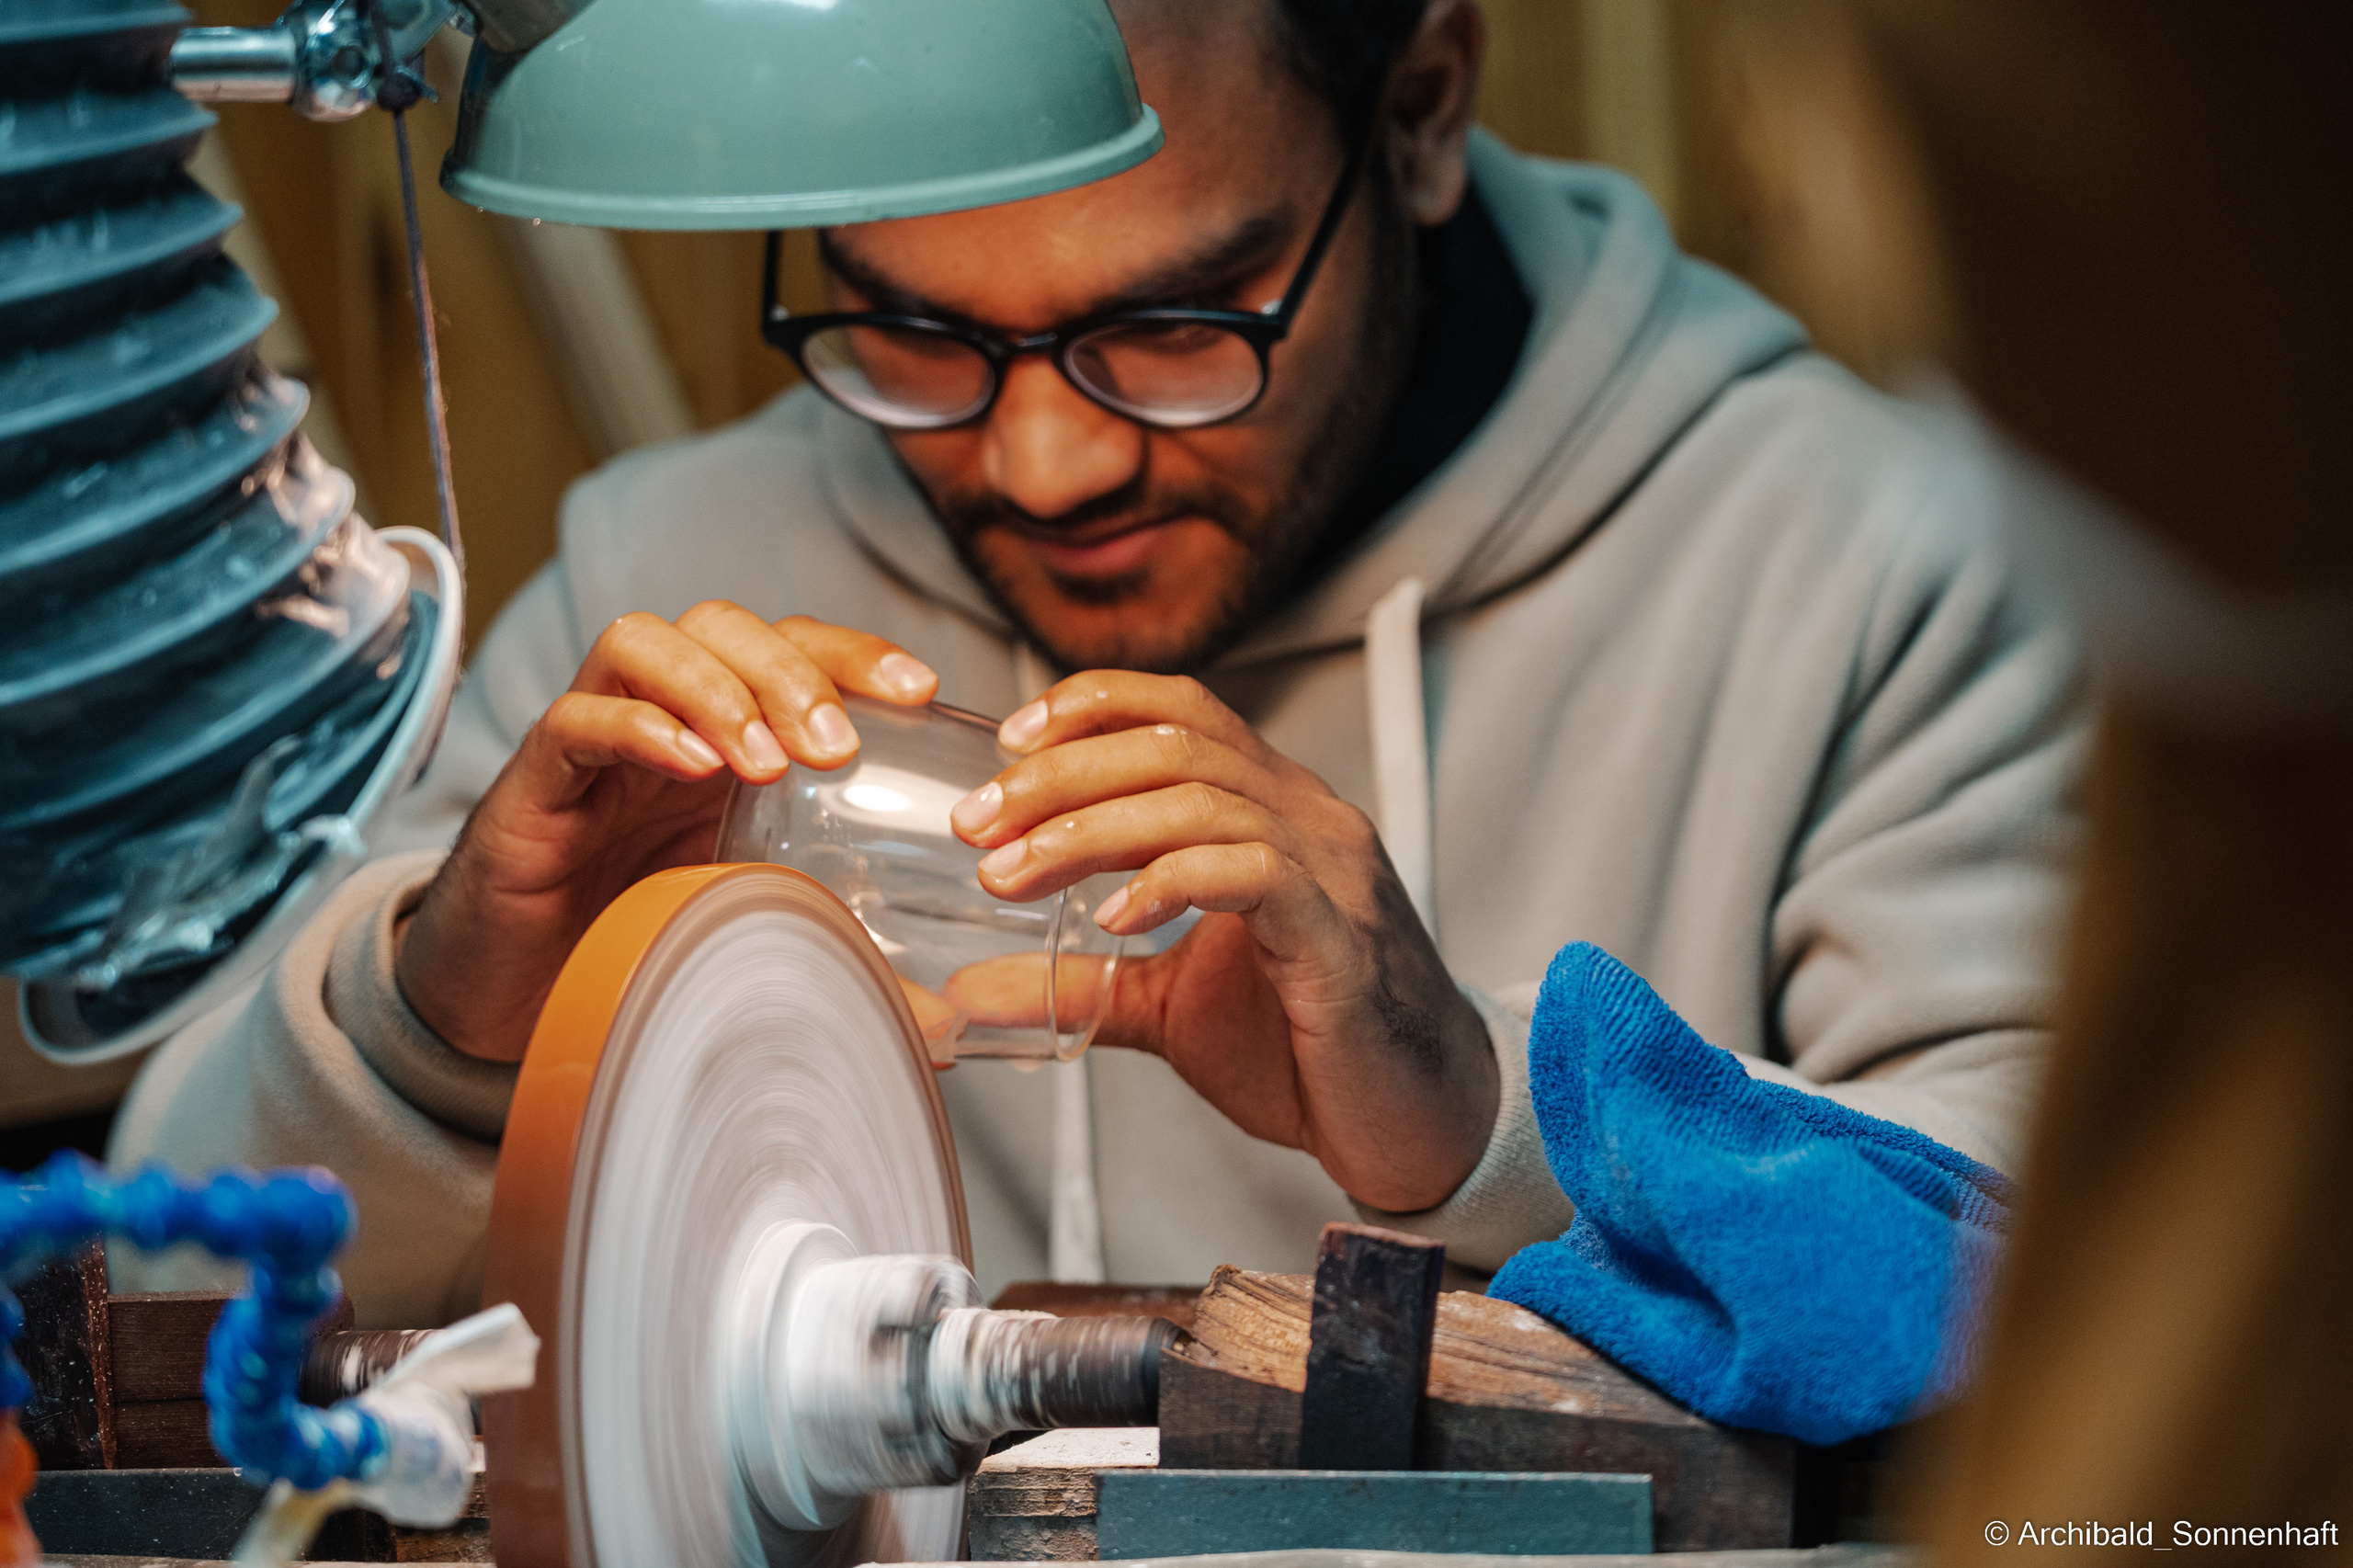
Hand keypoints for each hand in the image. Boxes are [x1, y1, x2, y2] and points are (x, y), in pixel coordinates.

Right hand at [395, 604, 936, 1061]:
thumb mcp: (757, 940)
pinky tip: (691, 767)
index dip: (856, 654)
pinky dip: (637, 727)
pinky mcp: (531, 787)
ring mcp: (592, 745)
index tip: (922, 693)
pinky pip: (574, 720)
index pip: (792, 649)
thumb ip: (845, 963)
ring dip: (717, 687)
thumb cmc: (633, 952)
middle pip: (721, 624)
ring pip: (642, 641)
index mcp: (724, 739)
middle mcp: (659, 720)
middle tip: (836, 747)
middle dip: (790, 666)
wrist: (507, 1005)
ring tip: (765, 764)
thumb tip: (949, 1030)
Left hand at [947, 674, 1497, 1211]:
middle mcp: (1309, 818)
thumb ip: (1083, 984)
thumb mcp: (1171, 1008)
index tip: (1007, 743)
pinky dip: (1169, 882)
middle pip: (1174, 744)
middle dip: (1060, 774)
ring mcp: (1332, 870)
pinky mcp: (1339, 937)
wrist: (1415, 1126)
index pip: (1184, 710)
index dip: (1093, 705)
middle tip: (978, 825)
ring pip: (1201, 798)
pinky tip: (1113, 918)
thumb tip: (968, 990)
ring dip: (1088, 829)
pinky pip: (1251, 872)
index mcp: (1275, 811)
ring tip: (1012, 875)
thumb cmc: (1305, 1053)